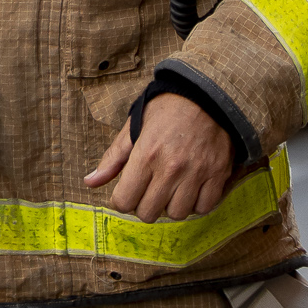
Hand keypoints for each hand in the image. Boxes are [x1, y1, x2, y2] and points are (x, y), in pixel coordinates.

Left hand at [84, 93, 232, 221]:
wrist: (208, 94)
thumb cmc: (168, 109)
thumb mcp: (134, 126)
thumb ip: (113, 158)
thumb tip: (90, 182)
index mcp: (146, 154)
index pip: (124, 201)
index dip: (121, 200)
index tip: (127, 192)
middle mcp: (171, 167)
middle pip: (148, 213)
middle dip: (144, 205)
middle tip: (149, 190)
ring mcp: (196, 172)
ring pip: (177, 214)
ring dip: (171, 205)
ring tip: (171, 189)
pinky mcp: (218, 174)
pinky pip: (204, 207)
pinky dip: (196, 203)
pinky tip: (191, 189)